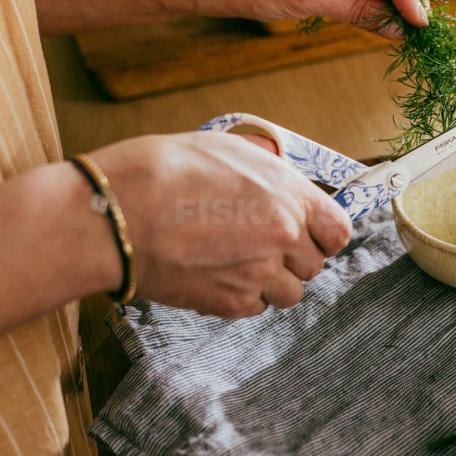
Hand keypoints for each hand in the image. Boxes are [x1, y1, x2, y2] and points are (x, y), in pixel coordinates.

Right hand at [92, 132, 351, 316]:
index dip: (323, 234)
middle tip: (260, 246)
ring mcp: (260, 273)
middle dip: (293, 258)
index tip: (309, 234)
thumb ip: (265, 165)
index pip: (338, 230)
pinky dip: (243, 297)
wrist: (118, 214)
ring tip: (237, 263)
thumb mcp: (224, 147)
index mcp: (289, 194)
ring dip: (271, 282)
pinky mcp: (233, 302)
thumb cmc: (163, 172)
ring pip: (290, 293)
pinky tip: (217, 275)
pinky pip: (257, 308)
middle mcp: (283, 235)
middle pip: (314, 265)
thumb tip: (277, 167)